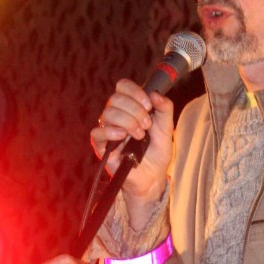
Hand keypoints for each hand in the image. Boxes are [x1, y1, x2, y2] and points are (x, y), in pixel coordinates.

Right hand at [90, 79, 173, 228]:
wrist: (153, 177)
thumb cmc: (157, 152)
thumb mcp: (166, 128)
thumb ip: (165, 108)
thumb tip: (155, 94)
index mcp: (130, 107)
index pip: (123, 87)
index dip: (135, 91)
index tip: (149, 105)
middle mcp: (117, 116)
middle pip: (115, 98)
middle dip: (135, 109)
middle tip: (147, 125)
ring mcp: (108, 131)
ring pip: (108, 113)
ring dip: (128, 121)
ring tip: (139, 135)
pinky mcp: (102, 147)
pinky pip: (97, 133)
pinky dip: (110, 131)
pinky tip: (123, 136)